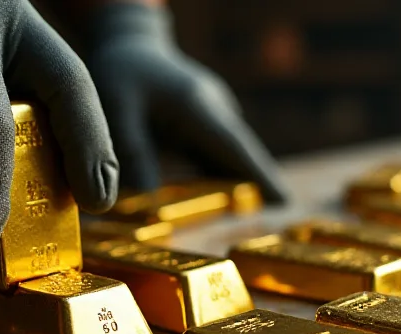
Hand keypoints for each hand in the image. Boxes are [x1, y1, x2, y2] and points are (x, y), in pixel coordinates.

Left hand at [84, 3, 288, 202]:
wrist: (131, 46)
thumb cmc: (123, 74)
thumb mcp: (118, 109)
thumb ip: (134, 152)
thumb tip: (149, 200)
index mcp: (198, 105)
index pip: (234, 146)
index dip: (258, 174)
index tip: (282, 201)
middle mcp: (216, 111)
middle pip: (242, 156)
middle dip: (256, 188)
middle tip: (274, 219)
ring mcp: (215, 118)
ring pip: (232, 159)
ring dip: (238, 187)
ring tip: (250, 220)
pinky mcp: (208, 128)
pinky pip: (219, 158)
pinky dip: (220, 180)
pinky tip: (216, 206)